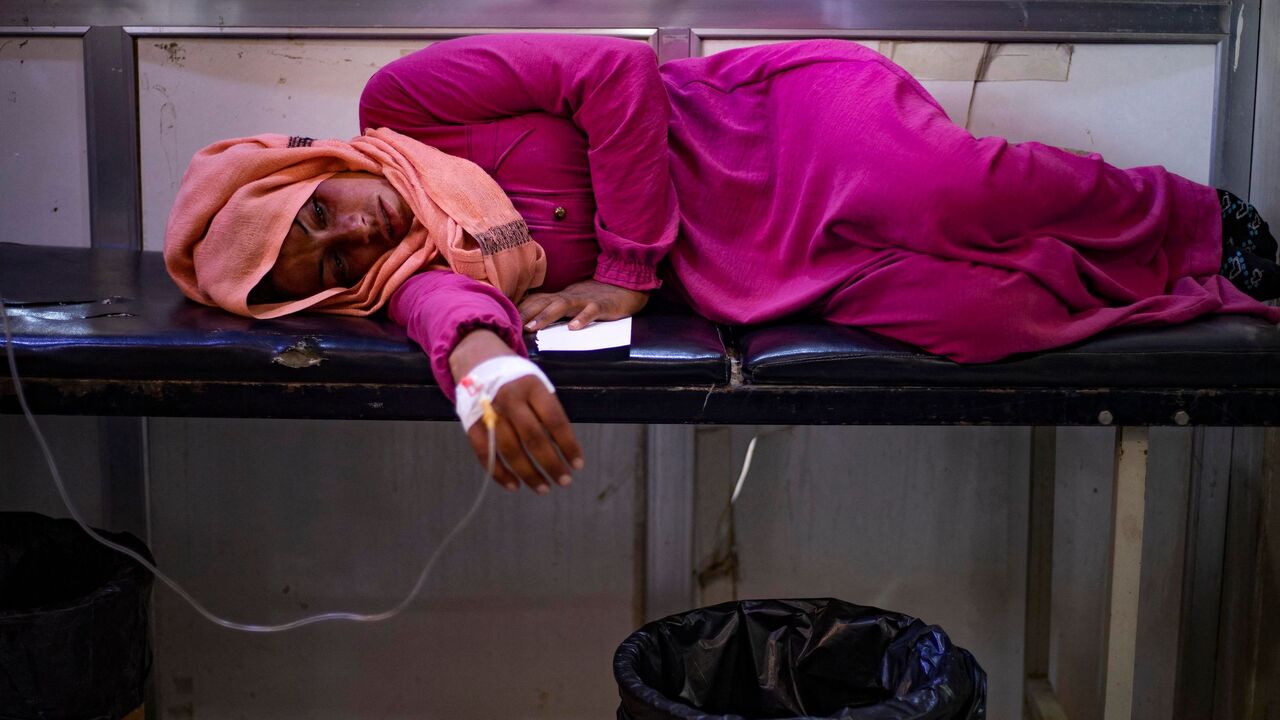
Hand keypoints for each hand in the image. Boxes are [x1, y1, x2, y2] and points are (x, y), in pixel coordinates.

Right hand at [450, 330, 582, 493]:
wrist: (477, 359)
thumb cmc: (516, 378)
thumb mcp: (537, 383)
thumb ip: (548, 410)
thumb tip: (562, 447)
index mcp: (532, 387)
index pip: (555, 420)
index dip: (568, 444)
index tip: (578, 464)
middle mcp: (510, 399)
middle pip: (533, 438)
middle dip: (551, 463)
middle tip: (565, 481)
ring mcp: (489, 413)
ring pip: (510, 450)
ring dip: (528, 473)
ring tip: (543, 488)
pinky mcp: (472, 425)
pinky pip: (486, 454)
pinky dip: (500, 473)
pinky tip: (515, 485)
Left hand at [518, 279, 647, 331]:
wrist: (625, 285)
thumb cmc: (595, 298)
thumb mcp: (571, 302)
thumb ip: (553, 308)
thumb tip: (528, 320)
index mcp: (560, 297)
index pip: (534, 301)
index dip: (517, 310)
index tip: (500, 320)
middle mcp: (568, 296)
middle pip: (542, 302)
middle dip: (524, 314)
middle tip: (508, 326)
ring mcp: (584, 299)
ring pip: (562, 306)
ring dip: (546, 316)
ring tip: (533, 328)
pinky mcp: (601, 305)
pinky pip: (591, 311)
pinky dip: (582, 319)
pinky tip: (574, 329)